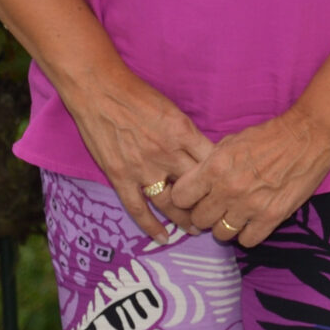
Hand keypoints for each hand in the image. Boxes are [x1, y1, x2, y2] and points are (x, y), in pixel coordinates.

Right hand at [59, 67, 215, 244]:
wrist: (100, 91)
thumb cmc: (137, 95)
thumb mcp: (173, 110)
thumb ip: (187, 134)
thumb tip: (205, 153)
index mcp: (183, 133)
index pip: (212, 163)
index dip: (222, 179)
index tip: (229, 189)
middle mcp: (167, 154)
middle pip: (196, 188)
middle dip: (208, 204)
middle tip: (217, 216)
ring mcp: (143, 168)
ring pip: (171, 203)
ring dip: (185, 219)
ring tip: (196, 229)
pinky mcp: (121, 177)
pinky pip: (139, 209)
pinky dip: (151, 226)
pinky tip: (163, 238)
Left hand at [165, 107, 329, 250]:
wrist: (307, 137)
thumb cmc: (268, 136)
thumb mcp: (230, 143)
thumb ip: (209, 165)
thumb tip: (195, 184)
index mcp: (214, 167)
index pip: (180, 197)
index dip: (186, 198)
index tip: (194, 197)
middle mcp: (228, 189)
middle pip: (199, 219)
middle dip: (206, 213)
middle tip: (217, 206)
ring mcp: (250, 206)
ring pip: (221, 234)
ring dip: (226, 225)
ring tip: (237, 214)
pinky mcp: (271, 217)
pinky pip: (247, 241)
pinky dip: (249, 233)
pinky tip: (254, 220)